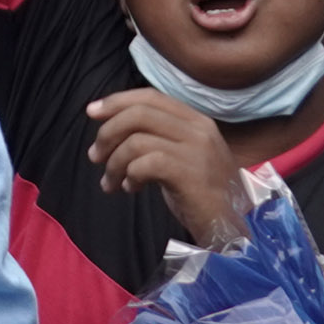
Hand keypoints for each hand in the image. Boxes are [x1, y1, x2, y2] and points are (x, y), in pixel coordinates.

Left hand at [83, 88, 255, 247]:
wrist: (232, 226)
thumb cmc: (202, 194)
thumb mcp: (183, 156)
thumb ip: (159, 138)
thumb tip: (114, 129)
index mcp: (197, 120)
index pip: (151, 97)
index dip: (118, 101)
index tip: (92, 111)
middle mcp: (199, 128)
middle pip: (139, 113)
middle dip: (108, 132)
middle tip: (95, 156)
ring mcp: (196, 149)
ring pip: (136, 140)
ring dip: (114, 163)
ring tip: (111, 183)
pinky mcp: (189, 173)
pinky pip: (144, 163)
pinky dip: (129, 176)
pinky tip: (131, 189)